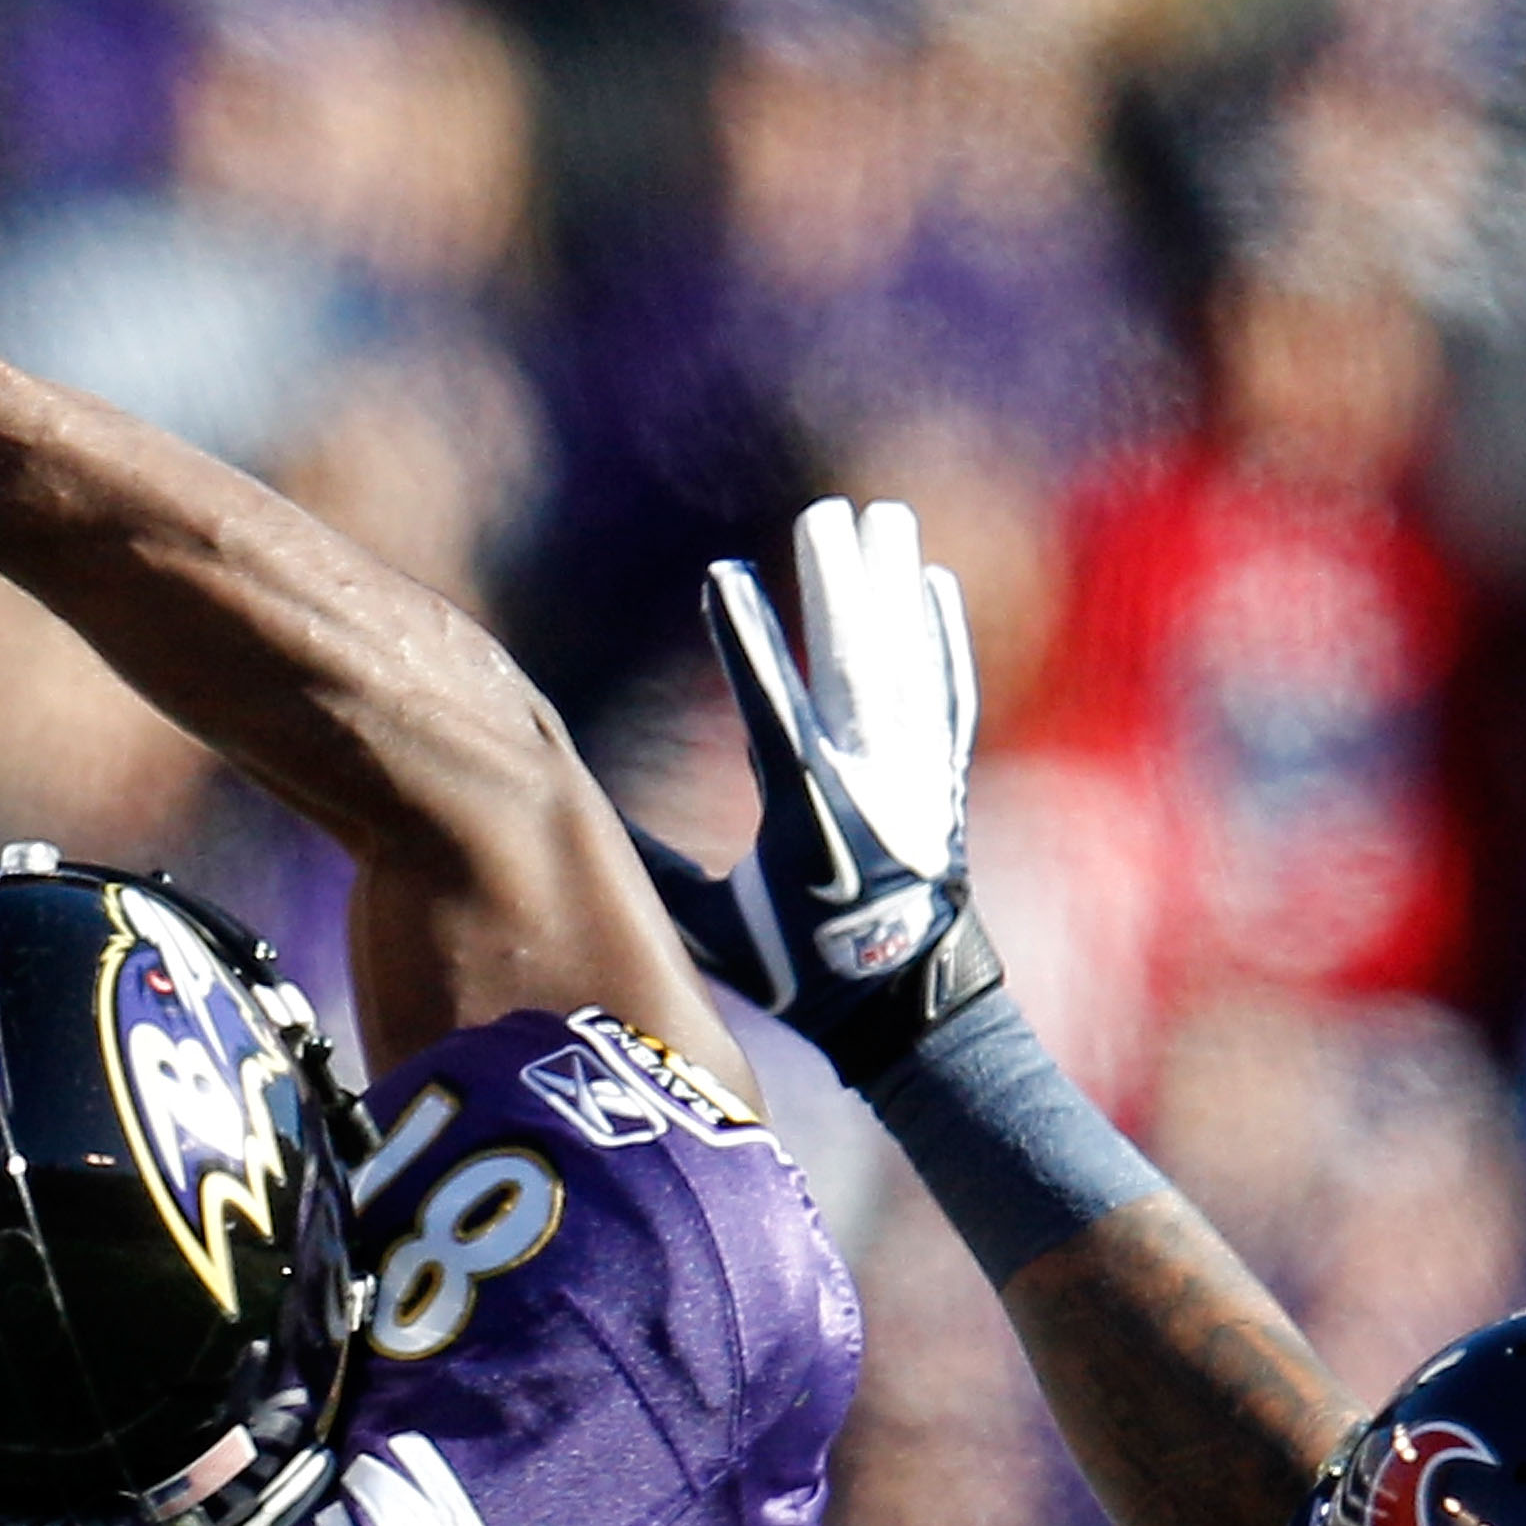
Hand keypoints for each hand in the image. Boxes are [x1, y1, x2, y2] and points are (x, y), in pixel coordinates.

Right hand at [637, 496, 999, 1084]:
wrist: (909, 1013)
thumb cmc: (801, 974)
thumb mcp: (714, 931)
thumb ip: (652, 869)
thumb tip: (578, 814)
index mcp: (807, 818)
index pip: (772, 709)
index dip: (747, 639)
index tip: (725, 572)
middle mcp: (871, 789)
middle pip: (854, 667)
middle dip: (838, 586)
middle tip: (825, 512)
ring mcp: (918, 781)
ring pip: (906, 664)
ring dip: (892, 587)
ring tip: (886, 515)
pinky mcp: (945, 781)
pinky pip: (947, 693)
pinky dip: (942, 637)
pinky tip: (934, 584)